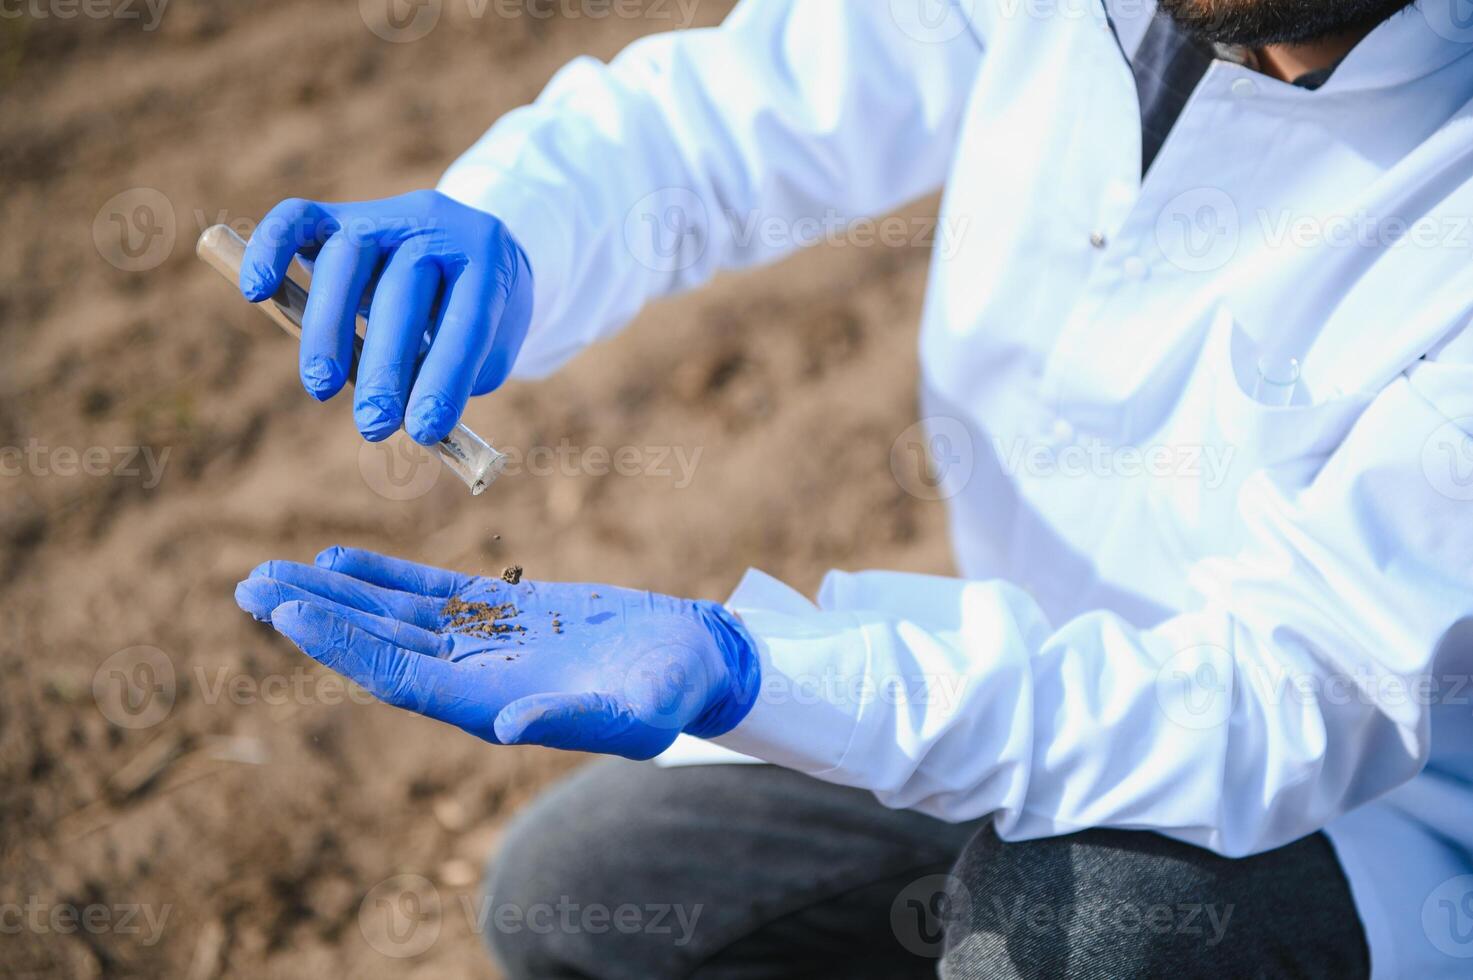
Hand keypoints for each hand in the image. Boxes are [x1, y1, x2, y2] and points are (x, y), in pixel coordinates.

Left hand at [234, 547, 759, 759]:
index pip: (397, 673)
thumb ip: (572, 718)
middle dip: (314, 614)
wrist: (695, 661)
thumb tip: (505, 726)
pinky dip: (384, 575)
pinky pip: (430, 592)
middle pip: (377, 642)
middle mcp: (473, 675)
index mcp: (492, 702)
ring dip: (334, 592)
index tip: (286, 611)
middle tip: (248, 585)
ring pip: (392, 615)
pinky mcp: (504, 611)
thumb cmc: (671, 693)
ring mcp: (484, 642)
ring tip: (272, 570)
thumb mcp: (635, 712)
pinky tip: (340, 559)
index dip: (341, 644)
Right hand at [239, 190, 532, 445]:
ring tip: (323, 388)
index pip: (467, 320)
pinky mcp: (339, 215)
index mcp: (488, 260)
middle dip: (386, 367)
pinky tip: (257, 291)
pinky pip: (296, 219)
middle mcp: (435, 228)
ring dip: (329, 329)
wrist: (470, 246)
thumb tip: (405, 417)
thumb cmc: (477, 313)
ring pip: (346, 260)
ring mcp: (384, 217)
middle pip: (403, 289)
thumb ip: (455, 377)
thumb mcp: (489, 346)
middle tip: (374, 426)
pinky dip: (270, 249)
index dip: (445, 378)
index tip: (425, 431)